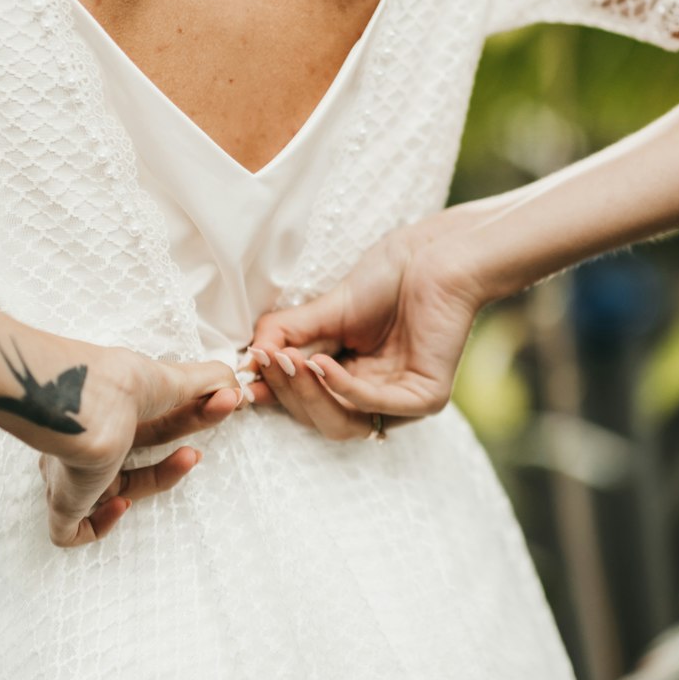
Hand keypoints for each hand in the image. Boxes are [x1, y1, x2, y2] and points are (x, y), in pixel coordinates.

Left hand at [22, 333, 272, 546]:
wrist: (84, 406)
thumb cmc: (120, 386)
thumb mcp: (173, 378)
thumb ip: (207, 381)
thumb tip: (235, 387)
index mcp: (109, 409)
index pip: (152, 421)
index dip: (189, 417)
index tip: (222, 406)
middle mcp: (87, 440)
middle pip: (137, 454)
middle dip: (178, 445)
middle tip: (209, 437)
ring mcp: (71, 474)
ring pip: (111, 493)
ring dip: (158, 480)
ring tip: (190, 458)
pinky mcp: (62, 505)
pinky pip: (70, 531)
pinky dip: (101, 524)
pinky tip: (121, 504)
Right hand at [248, 231, 480, 434]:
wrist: (436, 256)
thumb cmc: (387, 278)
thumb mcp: (323, 311)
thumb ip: (286, 336)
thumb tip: (248, 364)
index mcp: (353, 381)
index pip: (306, 404)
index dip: (274, 395)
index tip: (243, 379)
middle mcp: (377, 398)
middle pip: (320, 420)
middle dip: (288, 393)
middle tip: (267, 362)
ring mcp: (403, 403)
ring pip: (344, 423)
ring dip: (309, 395)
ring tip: (289, 363)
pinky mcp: (427, 399)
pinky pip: (376, 406)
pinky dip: (343, 388)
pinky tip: (322, 364)